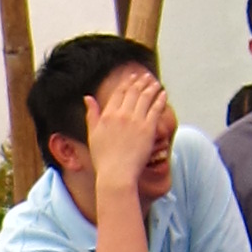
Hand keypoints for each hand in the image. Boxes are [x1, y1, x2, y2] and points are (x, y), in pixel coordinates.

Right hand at [84, 67, 167, 190]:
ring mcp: (136, 121)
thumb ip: (91, 114)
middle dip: (140, 82)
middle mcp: (122, 114)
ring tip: (155, 83)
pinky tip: (163, 93)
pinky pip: (156, 108)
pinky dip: (160, 99)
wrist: (116, 174)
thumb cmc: (103, 159)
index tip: (132, 77)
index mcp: (107, 115)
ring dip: (151, 87)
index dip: (127, 83)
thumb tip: (87, 97)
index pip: (119, 93)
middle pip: (133, 92)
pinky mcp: (148, 129)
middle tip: (146, 77)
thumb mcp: (92, 135)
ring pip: (145, 97)